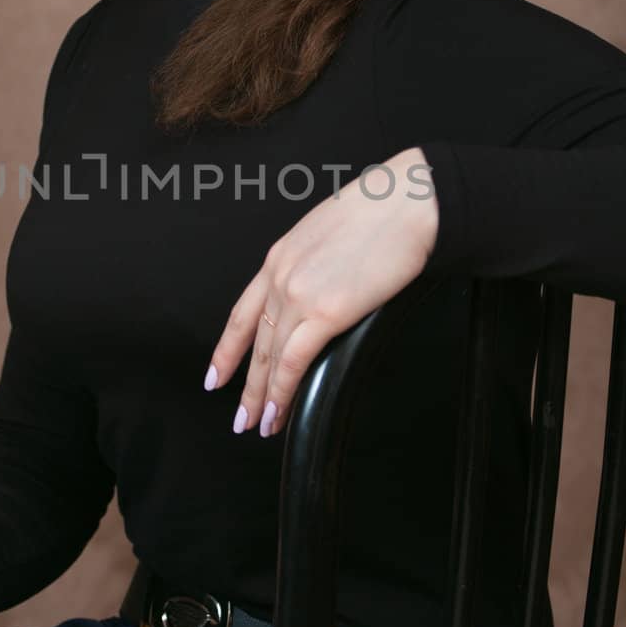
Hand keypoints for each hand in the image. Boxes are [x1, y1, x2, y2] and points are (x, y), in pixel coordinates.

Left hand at [203, 147, 438, 438]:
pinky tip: (280, 412)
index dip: (228, 348)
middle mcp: (280, 276)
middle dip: (245, 384)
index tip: (216, 374)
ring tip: (261, 424)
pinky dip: (283, 390)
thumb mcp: (330, 235)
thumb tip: (325, 288)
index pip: (243, 312)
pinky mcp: (324, 312)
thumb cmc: (384, 211)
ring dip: (263, 396)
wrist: (409, 201)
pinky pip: (293, 361)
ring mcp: (298, 294)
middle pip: (254, 341)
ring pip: (269, 357)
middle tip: (240, 416)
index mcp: (280, 257)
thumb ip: (316, 266)